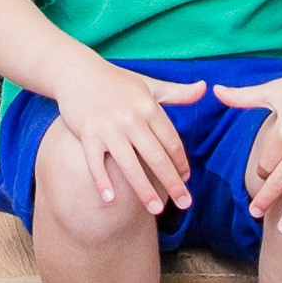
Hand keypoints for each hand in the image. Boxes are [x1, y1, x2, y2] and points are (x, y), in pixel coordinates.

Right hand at [44, 70, 196, 215]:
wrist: (77, 72)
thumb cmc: (116, 81)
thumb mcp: (149, 85)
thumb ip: (178, 92)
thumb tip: (204, 88)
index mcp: (148, 107)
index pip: (171, 141)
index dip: (181, 162)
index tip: (187, 180)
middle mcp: (130, 119)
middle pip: (156, 157)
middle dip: (172, 183)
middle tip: (185, 204)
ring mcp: (108, 128)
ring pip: (129, 165)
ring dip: (144, 190)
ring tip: (156, 210)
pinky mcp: (87, 134)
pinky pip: (95, 162)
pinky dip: (102, 181)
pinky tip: (111, 200)